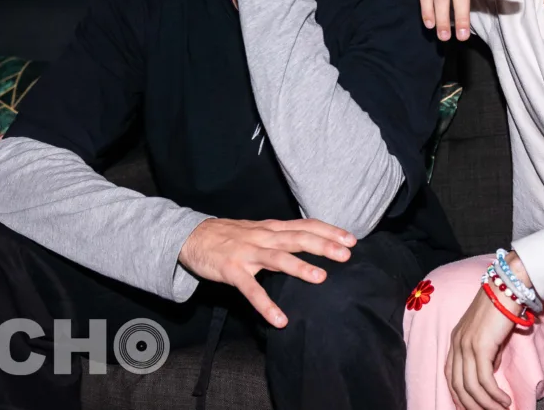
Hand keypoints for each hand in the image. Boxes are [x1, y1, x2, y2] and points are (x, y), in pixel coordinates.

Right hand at [178, 217, 355, 327]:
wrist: (192, 236)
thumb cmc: (230, 236)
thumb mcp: (259, 230)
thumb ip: (282, 236)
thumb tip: (311, 240)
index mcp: (272, 228)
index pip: (304, 225)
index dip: (328, 230)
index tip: (351, 238)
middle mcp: (263, 237)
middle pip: (297, 238)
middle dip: (323, 245)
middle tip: (346, 253)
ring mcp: (247, 254)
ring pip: (277, 259)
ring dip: (299, 268)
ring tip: (321, 278)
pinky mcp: (232, 271)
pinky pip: (251, 290)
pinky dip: (265, 304)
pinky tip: (279, 319)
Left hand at [446, 286, 517, 409]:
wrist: (506, 287)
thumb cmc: (501, 308)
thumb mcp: (489, 334)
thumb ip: (486, 353)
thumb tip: (491, 373)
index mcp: (456, 340)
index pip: (450, 375)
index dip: (459, 396)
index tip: (472, 408)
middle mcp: (457, 343)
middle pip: (458, 386)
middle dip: (473, 406)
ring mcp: (466, 345)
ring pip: (471, 387)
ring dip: (487, 405)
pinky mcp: (480, 346)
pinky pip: (484, 380)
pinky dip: (494, 395)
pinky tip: (505, 401)